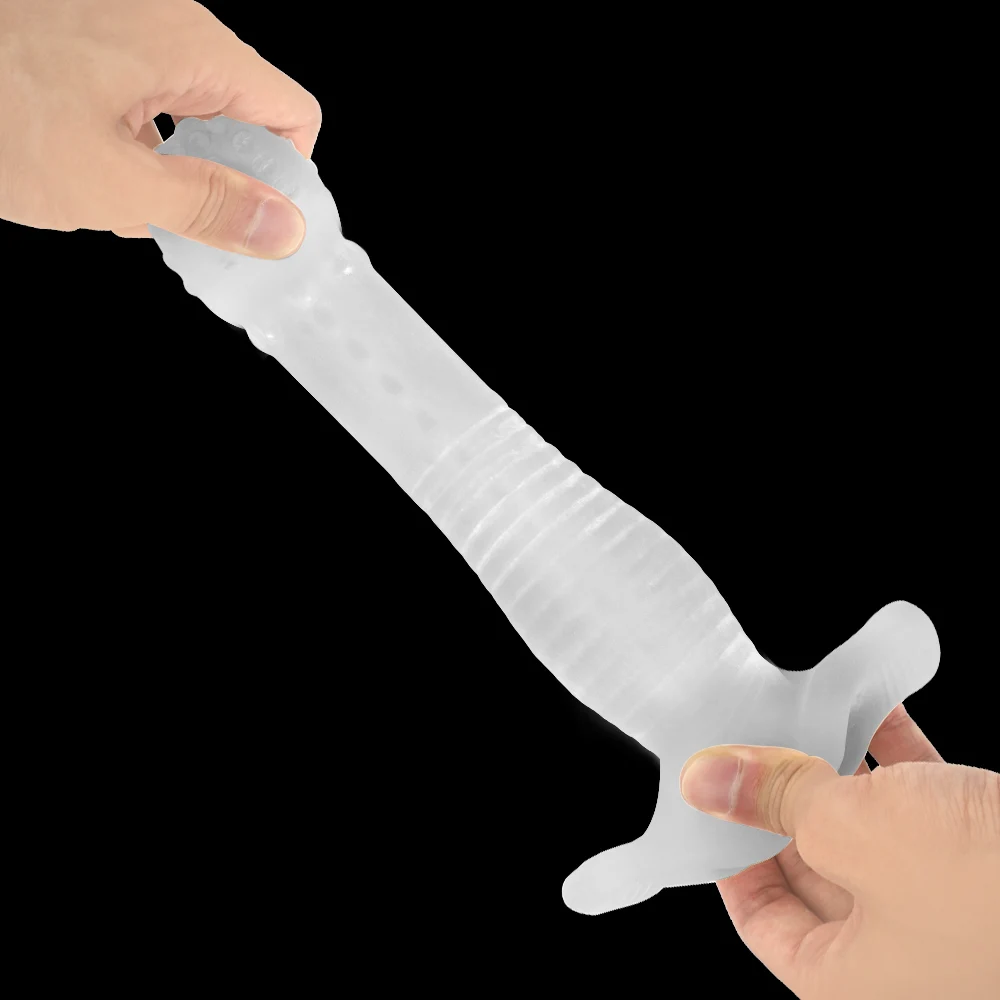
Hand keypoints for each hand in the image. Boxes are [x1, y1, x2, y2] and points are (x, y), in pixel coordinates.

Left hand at [0, 0, 319, 257]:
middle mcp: (166, 23)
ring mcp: (124, 24)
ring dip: (173, 170)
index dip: (286, 179)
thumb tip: (283, 228)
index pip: (292, 114)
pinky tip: (89, 173)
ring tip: (120, 203)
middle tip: (183, 227)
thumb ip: (208, 207)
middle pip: (244, 112)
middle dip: (224, 179)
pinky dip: (134, 145)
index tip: (256, 227)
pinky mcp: (86, 36)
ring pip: (190, 111)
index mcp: (190, 46)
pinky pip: (144, 96)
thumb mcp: (107, 182)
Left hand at [679, 704, 999, 998]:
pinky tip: (877, 708)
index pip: (763, 924)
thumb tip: (707, 779)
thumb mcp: (857, 833)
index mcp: (853, 982)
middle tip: (748, 740)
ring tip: (803, 714)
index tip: (712, 799)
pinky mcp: (990, 865)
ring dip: (837, 769)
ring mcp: (950, 914)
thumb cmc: (993, 893)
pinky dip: (899, 760)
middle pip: (813, 871)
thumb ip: (776, 802)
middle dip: (782, 799)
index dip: (728, 856)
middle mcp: (903, 959)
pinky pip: (927, 809)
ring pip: (872, 834)